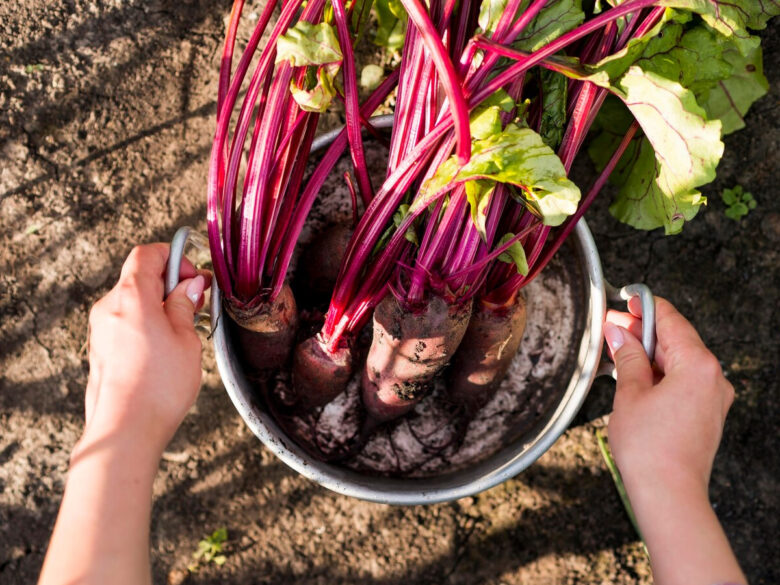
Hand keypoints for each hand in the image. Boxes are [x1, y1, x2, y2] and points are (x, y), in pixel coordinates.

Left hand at [80, 243, 210, 457]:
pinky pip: (126, 322)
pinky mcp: (101, 349)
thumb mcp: (186, 340)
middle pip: (139, 277)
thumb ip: (184, 306)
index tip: (195, 276)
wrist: (126, 430)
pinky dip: (147, 323)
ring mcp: (101, 329)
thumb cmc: (158, 387)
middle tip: (197, 303)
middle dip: (171, 284)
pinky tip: (167, 348)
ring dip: (160, 305)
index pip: (147, 254)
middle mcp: (109, 307)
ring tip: (185, 329)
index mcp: (131, 297)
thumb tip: (188, 287)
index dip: (174, 257)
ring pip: (133, 301)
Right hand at [604, 296, 733, 493]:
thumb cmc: (651, 449)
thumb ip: (627, 356)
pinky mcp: (707, 413)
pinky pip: (683, 381)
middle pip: (676, 340)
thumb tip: (619, 333)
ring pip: (678, 361)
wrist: (668, 494)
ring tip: (616, 354)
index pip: (670, 320)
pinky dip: (659, 373)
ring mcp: (713, 397)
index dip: (644, 307)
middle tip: (610, 328)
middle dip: (641, 333)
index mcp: (699, 365)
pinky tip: (634, 376)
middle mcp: (714, 378)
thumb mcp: (630, 393)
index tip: (625, 300)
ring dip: (648, 354)